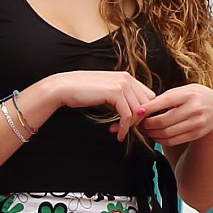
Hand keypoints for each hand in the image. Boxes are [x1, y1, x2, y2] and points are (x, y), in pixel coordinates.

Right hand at [29, 70, 154, 139]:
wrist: (64, 87)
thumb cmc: (81, 91)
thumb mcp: (106, 92)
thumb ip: (121, 99)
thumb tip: (134, 113)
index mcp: (126, 77)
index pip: (148, 97)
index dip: (142, 112)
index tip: (130, 123)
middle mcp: (127, 78)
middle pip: (147, 104)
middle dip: (138, 120)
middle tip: (125, 129)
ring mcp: (122, 84)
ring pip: (138, 111)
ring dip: (129, 126)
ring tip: (117, 132)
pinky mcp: (115, 93)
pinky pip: (127, 115)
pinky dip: (124, 128)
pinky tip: (117, 134)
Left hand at [134, 83, 212, 148]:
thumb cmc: (192, 97)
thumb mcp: (181, 91)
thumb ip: (164, 98)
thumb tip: (140, 109)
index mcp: (188, 95)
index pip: (163, 103)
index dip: (147, 109)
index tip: (137, 112)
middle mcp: (194, 109)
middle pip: (162, 121)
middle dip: (146, 124)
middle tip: (138, 123)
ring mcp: (197, 123)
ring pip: (166, 133)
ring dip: (150, 133)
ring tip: (145, 129)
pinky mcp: (196, 134)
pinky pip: (172, 141)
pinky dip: (159, 139)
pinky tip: (154, 135)